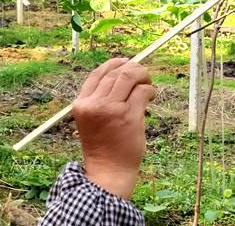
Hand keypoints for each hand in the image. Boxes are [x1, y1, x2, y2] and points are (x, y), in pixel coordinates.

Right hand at [72, 58, 155, 199]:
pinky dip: (150, 90)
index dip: (113, 64)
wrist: (108, 170)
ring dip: (143, 76)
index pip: (97, 74)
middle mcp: (94, 104)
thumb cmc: (103, 145)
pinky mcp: (128, 116)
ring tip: (149, 84)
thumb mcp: (92, 118)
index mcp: (82, 103)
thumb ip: (101, 98)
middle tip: (143, 75)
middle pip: (116, 72)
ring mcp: (111, 109)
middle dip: (134, 69)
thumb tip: (123, 72)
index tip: (126, 62)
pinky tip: (152, 96)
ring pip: (130, 77)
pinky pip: (142, 92)